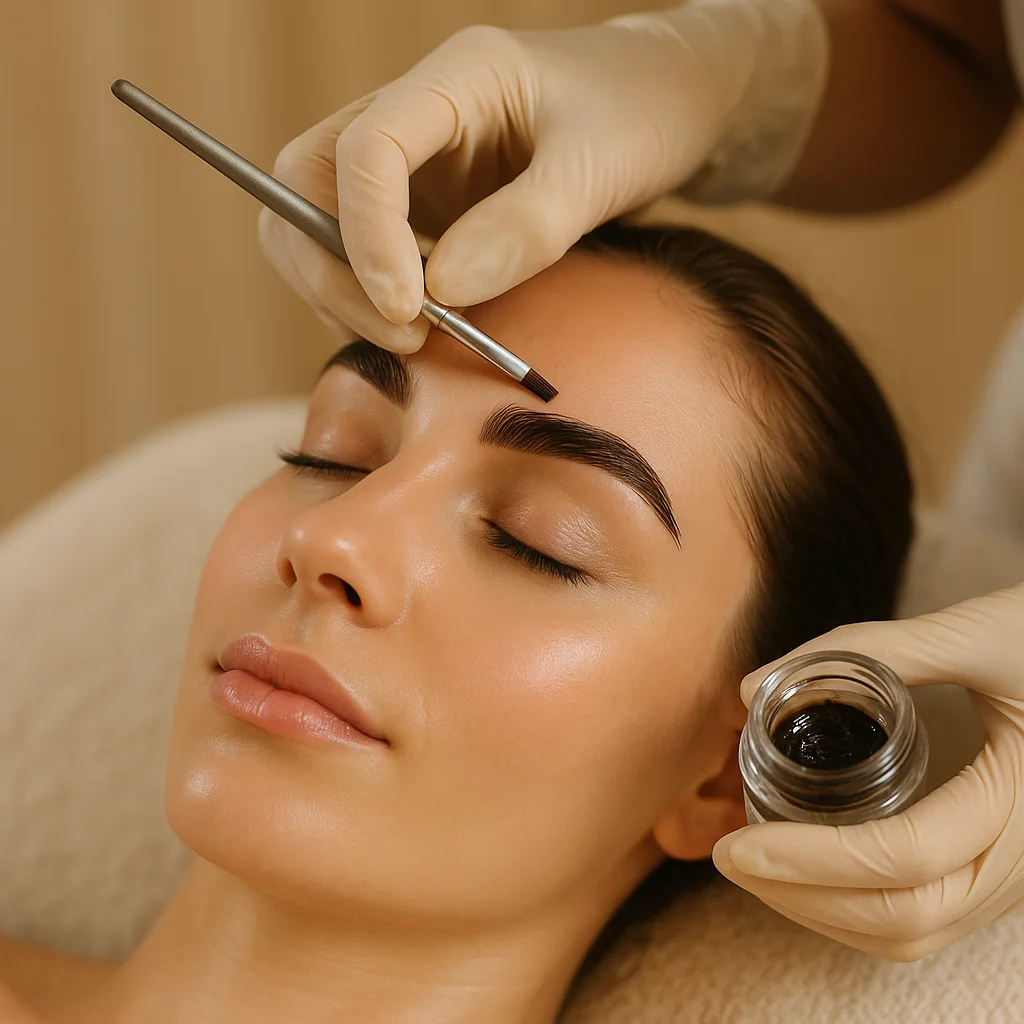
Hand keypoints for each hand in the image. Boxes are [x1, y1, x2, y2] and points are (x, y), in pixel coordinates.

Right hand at [258, 2, 826, 351]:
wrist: (670, 105)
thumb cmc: (645, 113)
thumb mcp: (602, 168)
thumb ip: (525, 228)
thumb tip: (439, 294)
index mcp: (454, 76)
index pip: (364, 148)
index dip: (368, 239)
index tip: (412, 312)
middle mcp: (414, 113)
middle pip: (307, 185)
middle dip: (332, 270)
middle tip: (405, 337)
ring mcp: (413, 162)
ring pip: (317, 223)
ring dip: (344, 290)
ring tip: (419, 341)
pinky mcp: (423, 205)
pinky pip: (362, 253)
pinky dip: (373, 298)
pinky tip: (425, 329)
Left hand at [713, 582, 1023, 959]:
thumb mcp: (977, 632)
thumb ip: (868, 651)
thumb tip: (753, 687)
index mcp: (1023, 804)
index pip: (902, 861)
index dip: (807, 862)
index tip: (735, 846)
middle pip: (904, 918)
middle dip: (803, 898)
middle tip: (730, 858)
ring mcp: (1018, 877)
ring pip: (915, 935)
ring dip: (825, 914)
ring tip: (758, 870)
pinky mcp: (1002, 872)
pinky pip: (928, 921)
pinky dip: (857, 913)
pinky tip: (810, 874)